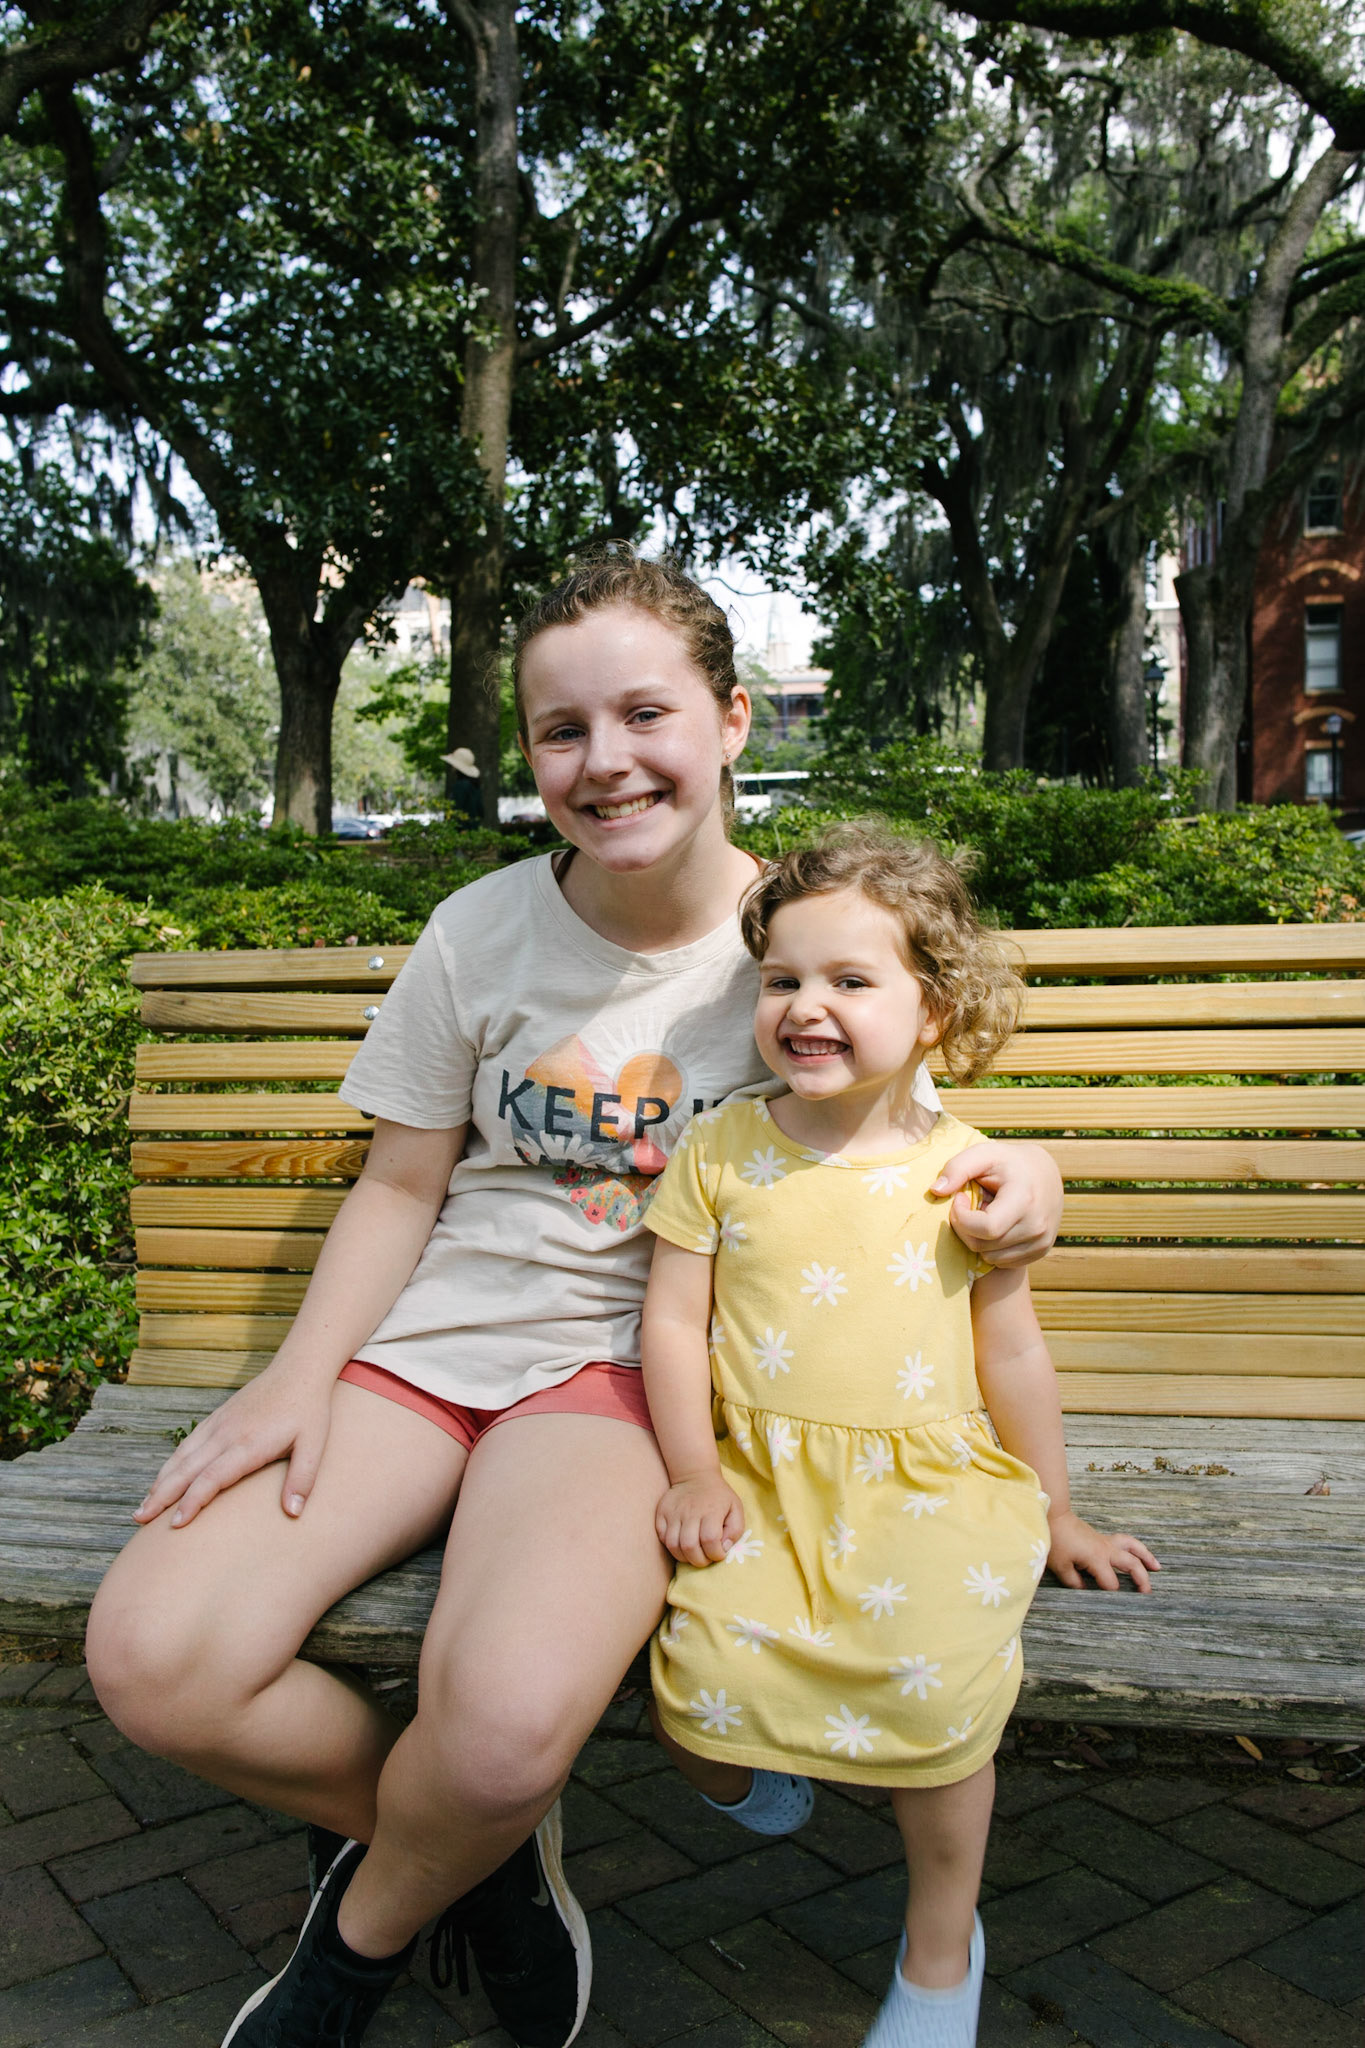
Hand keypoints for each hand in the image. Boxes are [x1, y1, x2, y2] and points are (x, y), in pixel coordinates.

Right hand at [132, 1361, 335, 1529]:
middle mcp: (227, 1434)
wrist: (299, 1370)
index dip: (192, 1501)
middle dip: (161, 1496)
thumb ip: (303, 1478)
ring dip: (160, 1482)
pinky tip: (162, 1479)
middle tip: (139, 1520)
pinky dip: (170, 1464)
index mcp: (249, 1444)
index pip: (212, 1477)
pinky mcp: (217, 1418)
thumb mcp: (316, 1445)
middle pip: (187, 1469)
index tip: (176, 1524)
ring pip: (181, 1456)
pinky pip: (187, 1444)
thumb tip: (293, 1513)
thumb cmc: (309, 1410)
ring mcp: (219, 1425)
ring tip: (142, 1507)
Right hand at [656, 1472, 745, 1565]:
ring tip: (693, 1553)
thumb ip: (735, 1530)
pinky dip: (671, 1546)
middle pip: (689, 1546)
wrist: (695, 1476)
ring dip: (684, 1556)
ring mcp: (673, 1513)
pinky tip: (681, 1543)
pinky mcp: (661, 1513)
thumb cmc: (718, 1496)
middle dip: (699, 1560)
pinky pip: (662, 1538)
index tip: (719, 1553)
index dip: (715, 1554)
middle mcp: (690, 1512)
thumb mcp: (736, 1508)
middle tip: (705, 1558)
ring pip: (673, 1545)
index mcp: (711, 1511)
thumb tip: (724, 1547)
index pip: (710, 1540)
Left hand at [933, 1141, 1062, 1266]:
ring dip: (979, 1239)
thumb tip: (935, 1191)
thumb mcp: (983, 1154)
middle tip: (969, 1207)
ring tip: (986, 1214)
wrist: (1045, 1172)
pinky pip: (1003, 1262)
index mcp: (1024, 1200)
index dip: (962, 1217)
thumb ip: (957, 1168)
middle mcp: (1037, 1225)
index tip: (959, 1198)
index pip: (985, 1229)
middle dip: (966, 1228)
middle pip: (983, 1246)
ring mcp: (1041, 1241)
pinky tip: (997, 1225)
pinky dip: (992, 1248)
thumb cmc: (1007, 1162)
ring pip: (991, 1258)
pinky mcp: (1041, 1251)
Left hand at [1046, 1510, 1159, 1591]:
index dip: (1111, 1594)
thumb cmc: (1056, 1540)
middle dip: (1141, 1579)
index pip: (1111, 1583)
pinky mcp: (1103, 1537)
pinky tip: (1139, 1553)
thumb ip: (1075, 1583)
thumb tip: (1086, 1591)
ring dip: (1146, 1556)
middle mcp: (1106, 1549)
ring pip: (1133, 1547)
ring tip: (1157, 1567)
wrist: (1054, 1516)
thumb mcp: (1061, 1567)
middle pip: (1131, 1564)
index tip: (1109, 1602)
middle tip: (1147, 1593)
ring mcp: (1106, 1541)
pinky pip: (1125, 1541)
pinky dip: (1135, 1547)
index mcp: (1097, 1558)